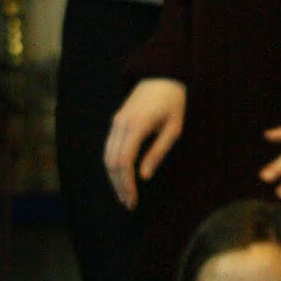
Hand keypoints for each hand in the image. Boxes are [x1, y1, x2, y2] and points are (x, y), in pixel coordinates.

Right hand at [104, 79, 185, 209]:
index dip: (126, 183)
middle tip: (128, 203)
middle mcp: (121, 124)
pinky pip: (110, 148)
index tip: (132, 199)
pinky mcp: (116, 122)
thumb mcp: (173, 129)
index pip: (124, 161)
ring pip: (107, 156)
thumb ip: (158, 152)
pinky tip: (122, 177)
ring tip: (124, 195)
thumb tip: (143, 176)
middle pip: (111, 162)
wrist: (162, 76)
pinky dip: (113, 165)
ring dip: (113, 177)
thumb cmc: (173, 103)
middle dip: (118, 185)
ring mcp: (116, 122)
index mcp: (137, 125)